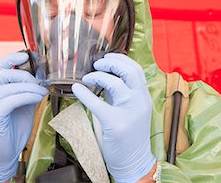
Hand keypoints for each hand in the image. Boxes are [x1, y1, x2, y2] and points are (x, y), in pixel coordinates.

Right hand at [0, 52, 47, 182]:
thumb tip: (40, 78)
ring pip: (8, 85)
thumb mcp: (24, 106)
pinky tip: (37, 98)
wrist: (5, 154)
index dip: (12, 59)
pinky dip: (27, 96)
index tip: (27, 56)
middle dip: (24, 75)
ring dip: (29, 86)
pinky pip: (11, 99)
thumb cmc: (13, 131)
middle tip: (40, 83)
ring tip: (41, 92)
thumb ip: (27, 91)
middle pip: (3, 74)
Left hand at [72, 53, 155, 182]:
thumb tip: (104, 77)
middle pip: (129, 72)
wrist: (134, 162)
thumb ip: (121, 94)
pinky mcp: (115, 124)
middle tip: (97, 64)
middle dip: (111, 63)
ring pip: (114, 83)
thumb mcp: (131, 110)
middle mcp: (140, 102)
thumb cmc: (130, 136)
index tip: (108, 57)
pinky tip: (77, 90)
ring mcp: (129, 112)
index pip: (136, 70)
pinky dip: (84, 93)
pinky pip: (97, 103)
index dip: (121, 59)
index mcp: (144, 98)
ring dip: (98, 76)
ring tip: (87, 78)